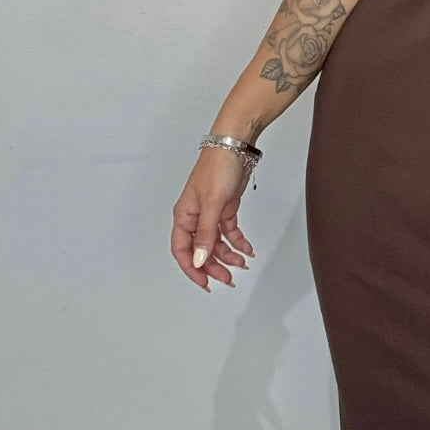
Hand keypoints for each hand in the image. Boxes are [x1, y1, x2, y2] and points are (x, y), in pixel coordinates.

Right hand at [171, 147, 255, 291]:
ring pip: (216, 243)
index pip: (182, 250)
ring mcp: (211, 213)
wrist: (236, 147)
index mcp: (184, 215)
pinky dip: (238, 242)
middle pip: (201, 250)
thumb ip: (206, 234)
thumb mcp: (213, 204)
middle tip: (228, 278)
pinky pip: (229, 232)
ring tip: (241, 264)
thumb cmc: (218, 166)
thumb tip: (200, 259)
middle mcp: (195, 216)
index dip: (192, 269)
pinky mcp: (225, 208)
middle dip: (214, 266)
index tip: (205, 283)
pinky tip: (247, 249)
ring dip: (228, 255)